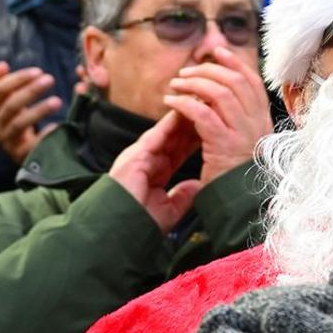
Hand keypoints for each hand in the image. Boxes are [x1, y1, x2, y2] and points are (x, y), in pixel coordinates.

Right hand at [0, 62, 61, 163]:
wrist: (13, 149)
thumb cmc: (12, 117)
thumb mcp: (5, 100)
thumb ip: (1, 81)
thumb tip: (2, 64)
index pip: (1, 89)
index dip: (19, 79)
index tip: (38, 71)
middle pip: (11, 105)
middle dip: (30, 91)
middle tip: (50, 79)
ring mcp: (7, 140)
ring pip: (19, 124)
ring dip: (39, 111)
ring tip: (57, 101)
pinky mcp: (19, 154)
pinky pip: (31, 145)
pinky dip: (43, 136)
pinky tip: (56, 126)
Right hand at [109, 108, 204, 232]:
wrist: (120, 231)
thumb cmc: (140, 224)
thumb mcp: (169, 210)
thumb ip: (183, 196)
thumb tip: (198, 184)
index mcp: (155, 171)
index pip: (178, 149)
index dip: (195, 137)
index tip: (212, 126)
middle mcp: (147, 159)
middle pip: (174, 136)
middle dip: (192, 121)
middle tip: (210, 106)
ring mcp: (139, 155)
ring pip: (166, 131)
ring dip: (183, 117)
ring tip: (199, 101)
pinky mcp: (135, 156)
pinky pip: (156, 135)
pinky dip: (170, 123)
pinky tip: (183, 111)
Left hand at [163, 57, 273, 185]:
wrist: (242, 206)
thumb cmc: (238, 179)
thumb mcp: (246, 146)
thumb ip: (240, 122)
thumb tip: (222, 99)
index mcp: (263, 121)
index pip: (253, 81)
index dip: (235, 63)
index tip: (217, 51)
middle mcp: (257, 123)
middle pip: (236, 81)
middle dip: (209, 70)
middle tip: (187, 72)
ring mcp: (242, 133)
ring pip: (220, 92)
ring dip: (195, 83)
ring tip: (176, 84)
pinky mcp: (223, 143)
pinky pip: (203, 113)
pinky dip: (185, 103)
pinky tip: (171, 102)